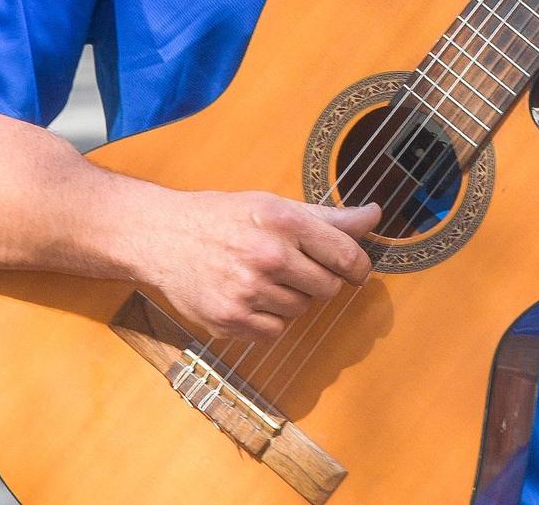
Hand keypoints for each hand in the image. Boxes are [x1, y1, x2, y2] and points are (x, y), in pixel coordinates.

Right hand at [133, 189, 379, 340]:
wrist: (163, 236)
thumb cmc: (225, 218)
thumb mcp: (275, 206)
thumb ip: (329, 217)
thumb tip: (375, 216)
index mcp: (284, 222)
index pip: (347, 257)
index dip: (358, 267)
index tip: (355, 271)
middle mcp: (268, 256)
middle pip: (328, 288)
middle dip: (318, 280)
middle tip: (292, 267)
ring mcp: (248, 291)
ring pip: (302, 310)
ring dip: (291, 299)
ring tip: (263, 278)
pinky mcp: (230, 321)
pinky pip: (276, 332)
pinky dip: (269, 320)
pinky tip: (250, 298)